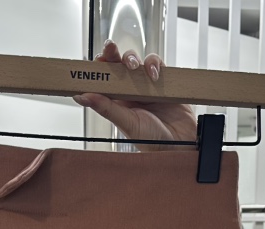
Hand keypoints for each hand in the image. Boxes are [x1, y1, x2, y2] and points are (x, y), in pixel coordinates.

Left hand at [73, 40, 195, 150]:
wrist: (182, 143)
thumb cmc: (152, 140)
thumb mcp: (127, 124)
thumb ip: (106, 108)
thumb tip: (81, 97)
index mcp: (117, 103)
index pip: (103, 81)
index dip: (97, 69)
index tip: (93, 61)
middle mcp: (129, 93)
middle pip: (117, 66)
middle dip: (112, 54)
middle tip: (110, 48)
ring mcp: (145, 85)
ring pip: (135, 61)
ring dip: (132, 58)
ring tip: (134, 66)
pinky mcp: (162, 80)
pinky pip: (155, 63)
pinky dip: (153, 64)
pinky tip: (154, 75)